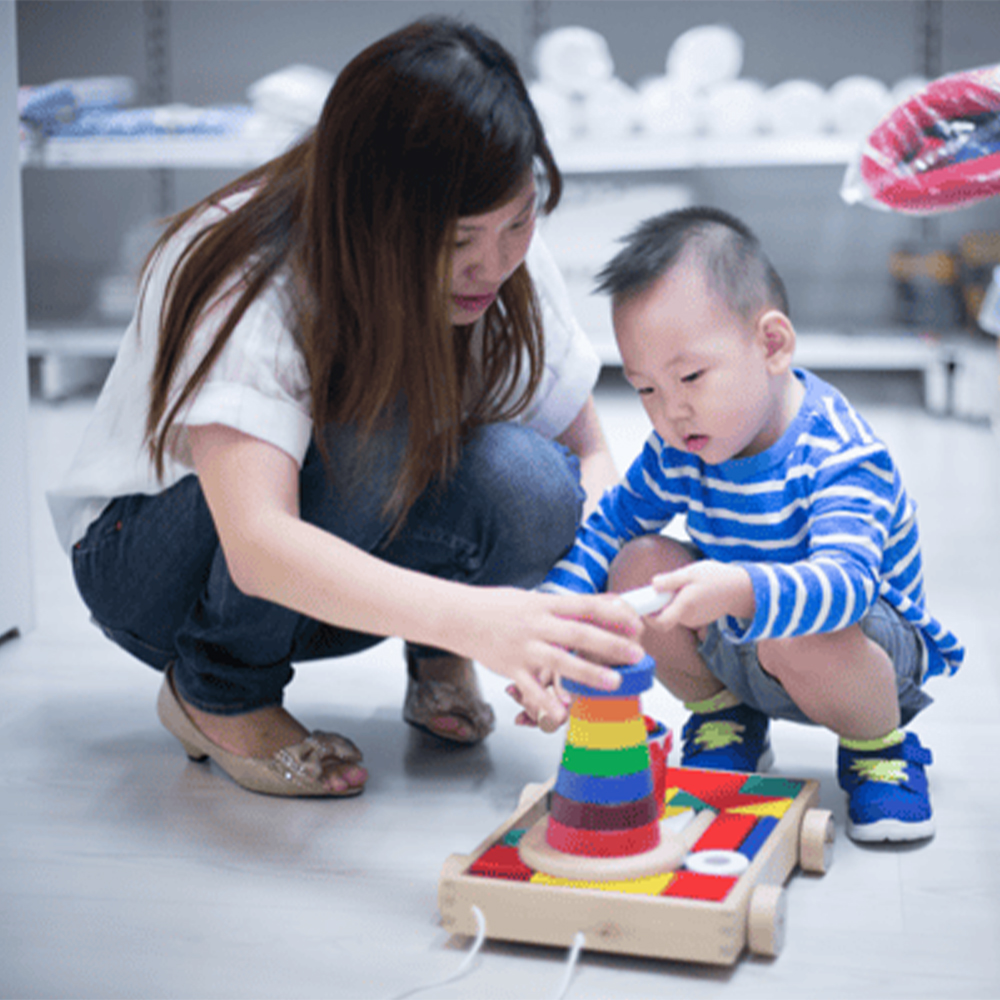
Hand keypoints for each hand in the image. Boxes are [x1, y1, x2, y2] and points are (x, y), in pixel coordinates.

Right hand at [450, 588, 643, 731]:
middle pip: (578, 633)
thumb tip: (597, 605)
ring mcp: (523, 648)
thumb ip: (561, 606)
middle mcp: (536, 625)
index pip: (584, 605)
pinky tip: (563, 714)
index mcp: (543, 604)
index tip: (634, 623)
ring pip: (559, 662)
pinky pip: (531, 689)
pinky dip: (546, 703)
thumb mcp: (530, 598)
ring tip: (614, 682)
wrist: (457, 616)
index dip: (612, 614)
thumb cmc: (495, 606)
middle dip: (610, 645)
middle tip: (636, 655)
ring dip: (588, 673)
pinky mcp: (511, 668)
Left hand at [646, 561, 753, 632]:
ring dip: (670, 600)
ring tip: (681, 584)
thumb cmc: (716, 578)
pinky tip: (689, 590)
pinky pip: (681, 611)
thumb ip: (671, 580)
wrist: (740, 589)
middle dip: (658, 602)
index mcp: (685, 607)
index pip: (659, 623)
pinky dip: (679, 602)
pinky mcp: (697, 618)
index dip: (647, 616)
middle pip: (663, 616)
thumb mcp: (691, 572)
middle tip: (662, 585)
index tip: (644, 601)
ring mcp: (693, 620)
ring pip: (672, 612)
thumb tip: (652, 585)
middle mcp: (687, 617)